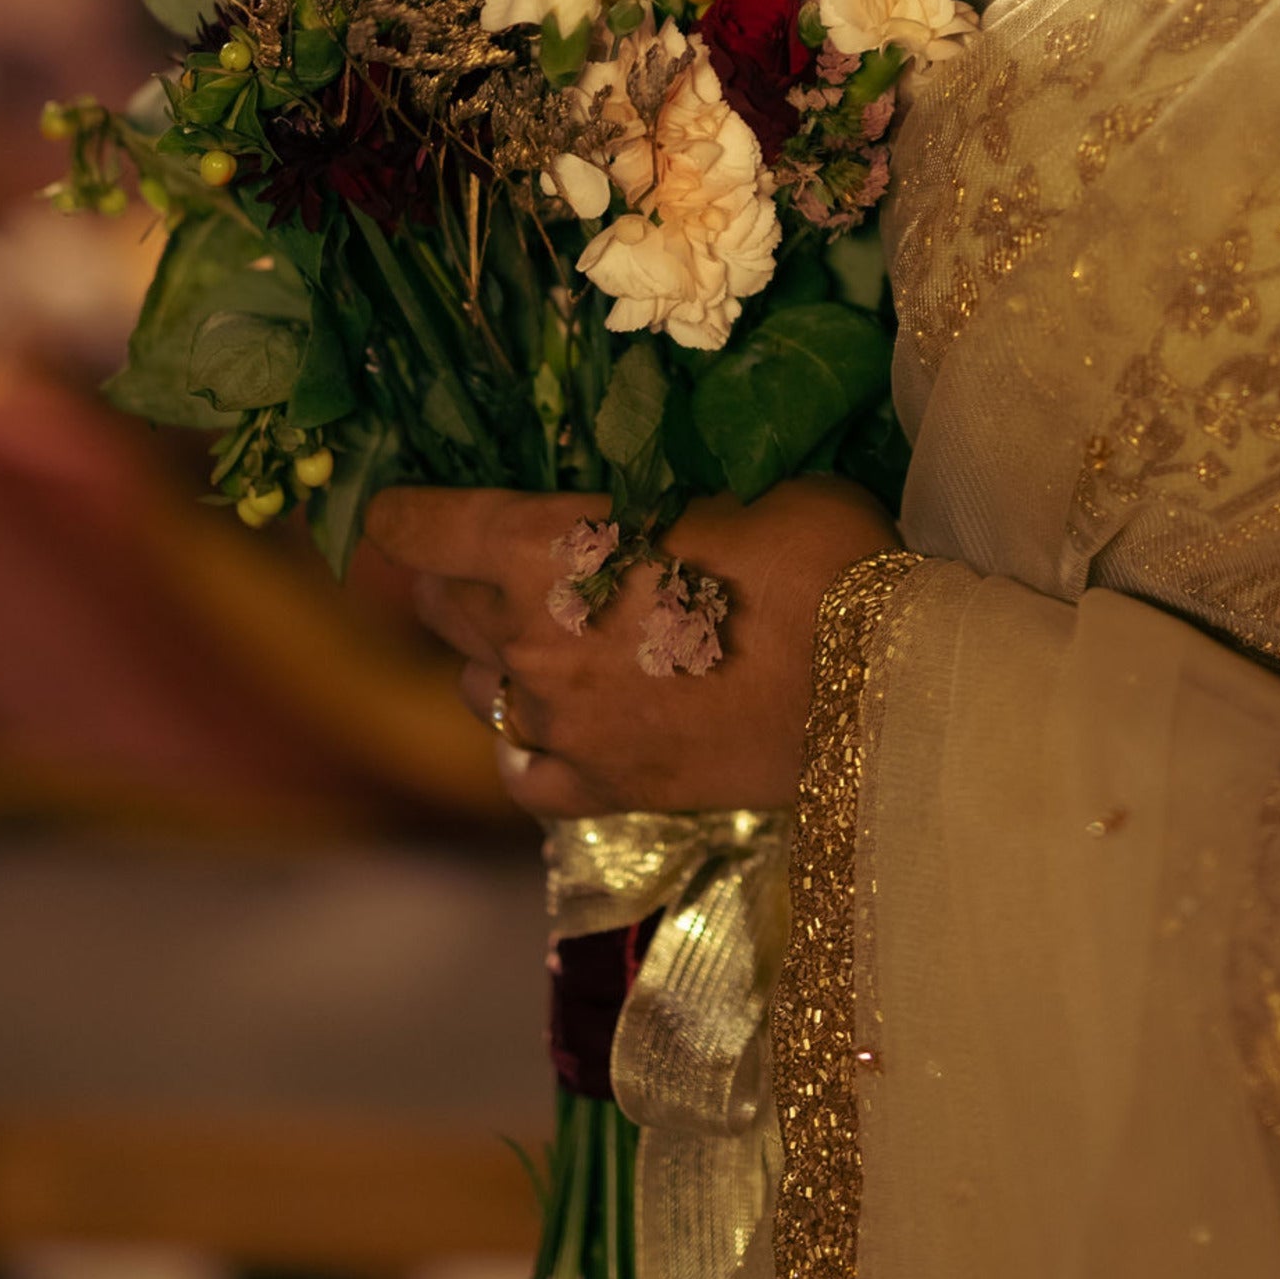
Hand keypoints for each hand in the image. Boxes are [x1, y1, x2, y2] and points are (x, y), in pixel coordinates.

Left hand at [365, 475, 892, 814]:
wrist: (881, 685)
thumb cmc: (819, 560)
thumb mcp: (734, 489)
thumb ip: (655, 503)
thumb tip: (642, 502)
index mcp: (546, 549)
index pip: (420, 531)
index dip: (401, 514)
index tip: (398, 509)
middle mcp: (530, 642)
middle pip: (441, 608)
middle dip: (451, 579)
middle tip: (486, 564)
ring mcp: (563, 726)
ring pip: (477, 688)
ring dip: (493, 658)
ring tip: (537, 640)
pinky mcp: (607, 789)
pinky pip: (524, 772)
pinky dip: (526, 745)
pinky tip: (551, 729)